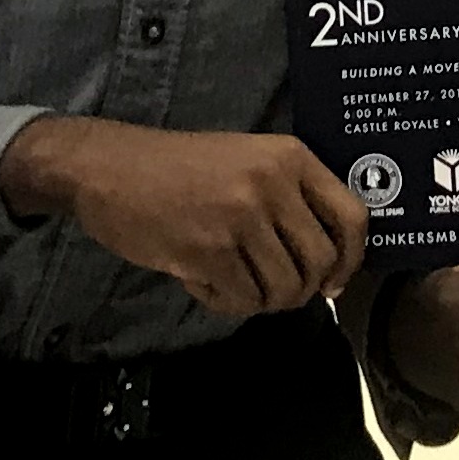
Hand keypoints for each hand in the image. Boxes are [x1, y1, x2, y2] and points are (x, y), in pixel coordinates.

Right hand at [0, 117, 364, 317]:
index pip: (353, 216)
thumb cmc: (178, 168)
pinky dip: (228, 302)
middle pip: (320, 262)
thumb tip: (331, 267)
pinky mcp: (208, 250)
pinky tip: (205, 283)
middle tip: (274, 291)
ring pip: (285, 288)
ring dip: (263, 299)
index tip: (334, 280)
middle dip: (303, 289)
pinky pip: (243, 298)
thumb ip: (290, 199)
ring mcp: (241, 217)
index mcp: (290, 157)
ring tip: (235, 283)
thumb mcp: (247, 160)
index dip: (352, 259)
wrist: (106, 167)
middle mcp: (272, 184)